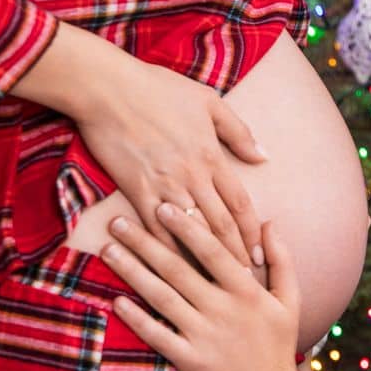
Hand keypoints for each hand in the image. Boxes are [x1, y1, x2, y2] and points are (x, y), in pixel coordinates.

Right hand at [76, 56, 268, 269]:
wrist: (108, 87)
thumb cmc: (158, 89)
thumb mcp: (208, 101)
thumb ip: (238, 131)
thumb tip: (263, 155)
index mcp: (212, 156)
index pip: (240, 204)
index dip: (252, 232)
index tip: (259, 254)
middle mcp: (194, 176)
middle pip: (222, 225)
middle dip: (236, 255)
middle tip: (245, 280)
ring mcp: (165, 185)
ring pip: (194, 232)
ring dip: (207, 260)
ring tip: (216, 283)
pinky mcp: (137, 190)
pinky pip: (157, 228)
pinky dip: (168, 250)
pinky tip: (175, 269)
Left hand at [100, 203, 321, 370]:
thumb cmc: (277, 346)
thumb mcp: (289, 301)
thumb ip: (281, 260)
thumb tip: (269, 222)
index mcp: (247, 292)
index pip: (212, 251)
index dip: (186, 227)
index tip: (162, 205)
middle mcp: (223, 310)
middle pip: (178, 269)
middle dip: (145, 242)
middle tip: (118, 220)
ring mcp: (204, 336)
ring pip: (161, 297)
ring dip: (132, 272)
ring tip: (108, 250)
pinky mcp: (190, 361)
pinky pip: (157, 335)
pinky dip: (136, 318)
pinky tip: (115, 301)